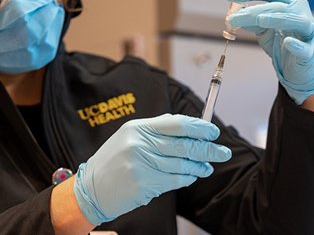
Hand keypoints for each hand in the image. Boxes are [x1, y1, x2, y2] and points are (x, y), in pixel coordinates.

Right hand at [73, 114, 231, 224]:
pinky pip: (174, 180)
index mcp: (138, 128)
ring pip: (182, 165)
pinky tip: (192, 176)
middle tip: (222, 152)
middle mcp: (139, 144)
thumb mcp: (129, 136)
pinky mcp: (144, 185)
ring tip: (207, 166)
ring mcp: (141, 165)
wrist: (90, 189)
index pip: (176, 123)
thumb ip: (156, 129)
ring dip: (200, 166)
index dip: (198, 127)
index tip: (212, 131)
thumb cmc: (113, 161)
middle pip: (183, 145)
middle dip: (208, 149)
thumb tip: (188, 127)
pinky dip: (187, 178)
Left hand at [225, 0, 313, 104]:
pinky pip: (304, 48)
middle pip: (277, 6)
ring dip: (277, 19)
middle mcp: (300, 12)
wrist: (297, 66)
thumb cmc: (281, 42)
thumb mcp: (263, 29)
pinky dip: (296, 45)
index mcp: (289, 2)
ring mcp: (308, 31)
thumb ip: (251, 21)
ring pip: (295, 21)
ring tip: (260, 20)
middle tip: (234, 17)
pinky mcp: (309, 51)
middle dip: (254, 10)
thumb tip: (234, 15)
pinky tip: (287, 42)